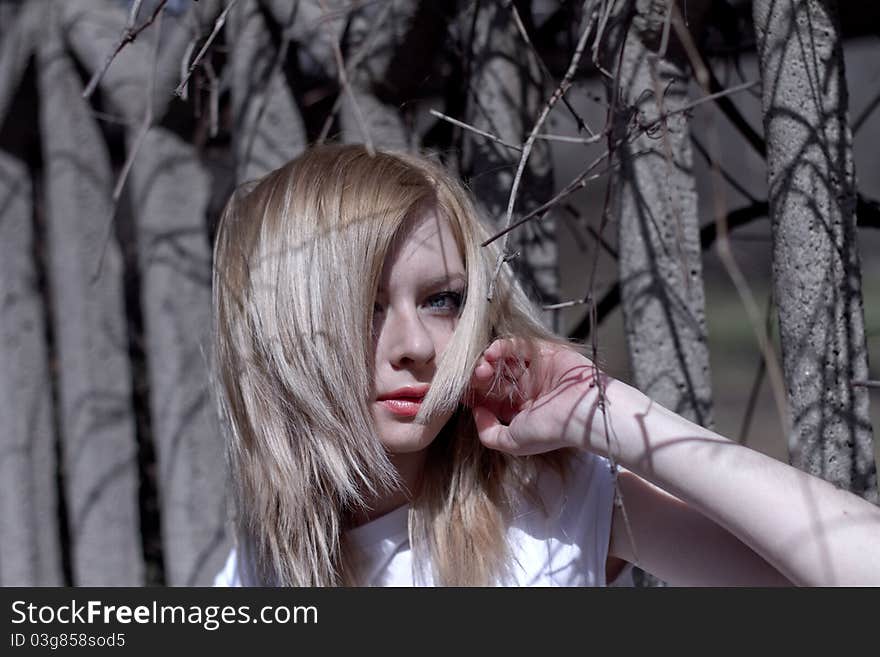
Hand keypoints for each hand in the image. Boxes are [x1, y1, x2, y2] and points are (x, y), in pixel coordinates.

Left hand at [467, 338, 606, 455]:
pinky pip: (518, 345)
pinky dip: (502, 346)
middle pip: (495, 376)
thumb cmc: (549, 430)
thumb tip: (476, 412)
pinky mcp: (545, 353)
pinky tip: (493, 354)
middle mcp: (527, 389)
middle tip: (475, 376)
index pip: (491, 397)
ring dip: (489, 360)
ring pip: (504, 360)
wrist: (583, 413)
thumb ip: (489, 432)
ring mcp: (535, 370)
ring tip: (484, 366)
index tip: (461, 391)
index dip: (475, 393)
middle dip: (480, 376)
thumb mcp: (512, 442)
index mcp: (520, 409)